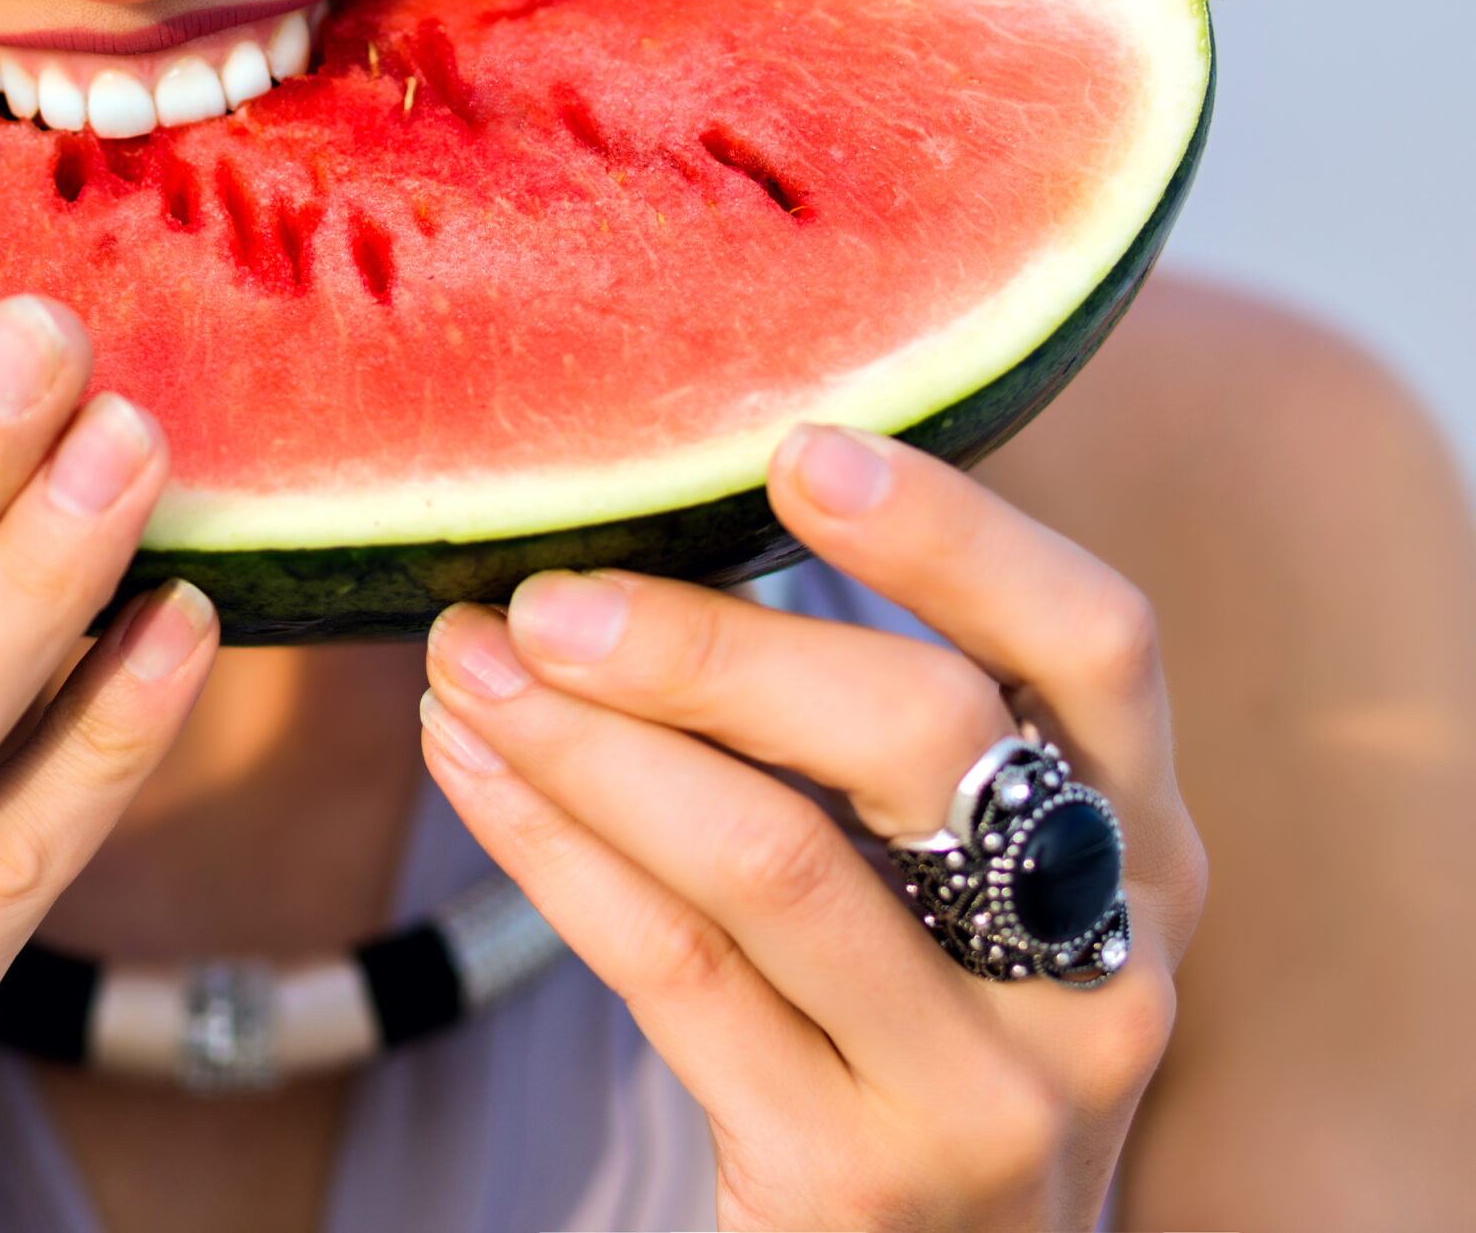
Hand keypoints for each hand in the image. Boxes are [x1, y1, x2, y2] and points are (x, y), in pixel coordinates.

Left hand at [419, 425, 1206, 1228]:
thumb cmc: (918, 1041)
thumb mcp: (973, 901)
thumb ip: (895, 751)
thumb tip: (664, 543)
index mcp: (1142, 855)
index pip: (1097, 646)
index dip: (957, 534)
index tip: (797, 448)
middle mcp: (1101, 968)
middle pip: (918, 733)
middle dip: (706, 643)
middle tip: (543, 596)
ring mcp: (987, 1090)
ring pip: (766, 852)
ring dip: (587, 739)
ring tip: (466, 664)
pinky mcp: (854, 1176)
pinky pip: (672, 968)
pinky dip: (551, 847)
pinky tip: (474, 769)